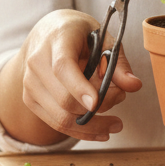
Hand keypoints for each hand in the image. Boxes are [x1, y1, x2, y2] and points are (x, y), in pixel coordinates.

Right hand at [4, 9, 141, 143]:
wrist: (47, 33)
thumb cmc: (79, 34)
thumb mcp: (103, 38)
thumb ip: (117, 62)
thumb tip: (134, 85)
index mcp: (57, 39)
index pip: (63, 67)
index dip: (79, 87)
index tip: (96, 103)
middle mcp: (37, 61)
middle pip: (64, 98)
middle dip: (98, 107)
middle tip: (121, 99)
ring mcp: (30, 82)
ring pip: (60, 117)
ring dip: (92, 126)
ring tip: (116, 124)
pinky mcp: (30, 99)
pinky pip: (56, 123)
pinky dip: (80, 132)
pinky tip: (100, 131)